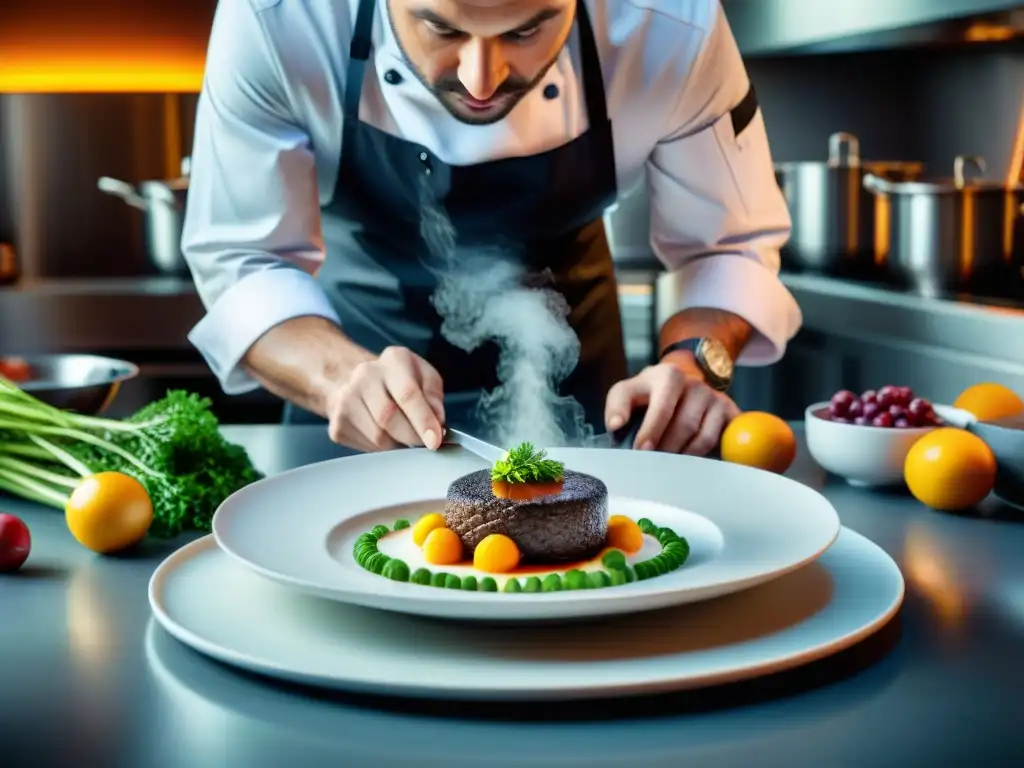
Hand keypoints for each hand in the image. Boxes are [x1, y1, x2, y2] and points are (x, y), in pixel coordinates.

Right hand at [325, 346, 444, 452]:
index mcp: (393, 360)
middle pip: (388, 417)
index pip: (407, 393)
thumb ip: (433, 395)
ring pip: (378, 437)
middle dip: (412, 436)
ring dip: (398, 444)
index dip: (423, 420)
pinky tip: (386, 435)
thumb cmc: (398, 380)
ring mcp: (345, 400)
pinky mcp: (337, 425)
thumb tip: (436, 420)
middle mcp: (364, 375)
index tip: (434, 440)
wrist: (357, 381)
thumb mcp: (424, 376)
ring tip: (405, 435)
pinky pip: (367, 447)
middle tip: (425, 443)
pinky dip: (383, 449)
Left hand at [604, 357, 739, 454]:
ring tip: (669, 466)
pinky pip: (720, 442)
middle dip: (667, 449)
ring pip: (703, 437)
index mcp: (669, 376)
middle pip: (684, 425)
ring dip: (684, 457)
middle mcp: (696, 384)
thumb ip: (617, 406)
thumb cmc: (648, 395)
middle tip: (653, 466)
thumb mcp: (627, 392)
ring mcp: (715, 398)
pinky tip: (691, 464)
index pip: (662, 406)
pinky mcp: (731, 412)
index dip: (652, 430)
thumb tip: (615, 425)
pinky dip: (705, 457)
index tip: (641, 450)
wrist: (680, 385)